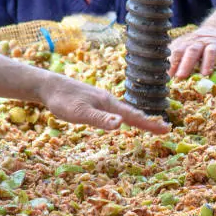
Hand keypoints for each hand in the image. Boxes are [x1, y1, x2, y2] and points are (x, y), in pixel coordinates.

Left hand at [38, 75, 169, 133]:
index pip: (134, 117)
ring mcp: (102, 100)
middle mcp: (109, 101)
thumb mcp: (80, 113)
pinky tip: (121, 118)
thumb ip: (100, 119)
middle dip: (149, 121)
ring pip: (125, 111)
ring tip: (149, 124)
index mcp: (109, 104)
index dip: (150, 124)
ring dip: (139, 118)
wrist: (48, 85)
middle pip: (133, 113)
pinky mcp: (94, 101)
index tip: (167, 129)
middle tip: (165, 128)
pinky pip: (115, 110)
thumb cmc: (63, 101)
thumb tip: (120, 124)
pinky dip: (125, 115)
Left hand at [168, 26, 215, 78]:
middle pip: (178, 52)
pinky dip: (207, 63)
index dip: (164, 64)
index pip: (169, 54)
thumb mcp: (189, 49)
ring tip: (181, 76)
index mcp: (180, 44)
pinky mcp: (215, 44)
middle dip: (172, 64)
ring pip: (192, 52)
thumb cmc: (201, 45)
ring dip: (186, 64)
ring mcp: (202, 43)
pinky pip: (210, 53)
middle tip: (168, 77)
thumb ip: (181, 59)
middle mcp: (189, 42)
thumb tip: (170, 78)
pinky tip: (205, 74)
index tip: (160, 77)